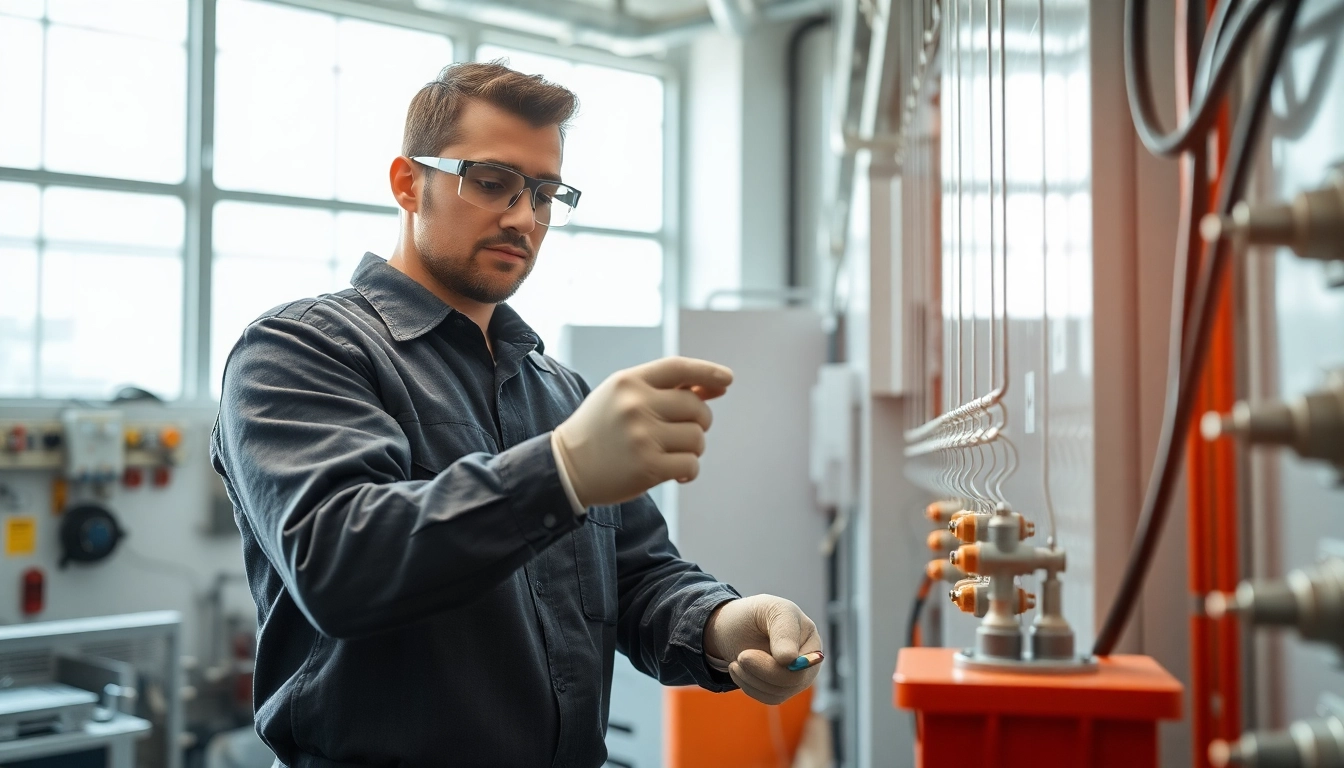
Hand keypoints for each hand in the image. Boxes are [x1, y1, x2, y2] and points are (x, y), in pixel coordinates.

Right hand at [552, 356, 732, 505]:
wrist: (566, 467)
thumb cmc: (601, 430)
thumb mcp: (622, 398)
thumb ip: (664, 390)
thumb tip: (715, 387)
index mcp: (628, 382)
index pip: (678, 368)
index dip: (707, 371)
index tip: (727, 379)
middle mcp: (635, 405)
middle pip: (695, 407)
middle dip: (699, 421)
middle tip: (683, 433)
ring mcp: (642, 436)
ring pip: (697, 437)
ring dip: (693, 448)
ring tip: (673, 453)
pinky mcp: (647, 466)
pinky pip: (691, 464)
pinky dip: (689, 470)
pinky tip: (677, 473)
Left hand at [704, 595, 821, 704]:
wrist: (735, 627)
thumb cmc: (754, 614)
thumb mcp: (768, 610)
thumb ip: (784, 631)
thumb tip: (791, 660)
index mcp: (809, 635)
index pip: (802, 661)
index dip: (772, 665)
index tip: (744, 655)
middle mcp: (808, 659)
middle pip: (793, 681)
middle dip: (760, 672)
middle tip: (739, 658)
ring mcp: (798, 676)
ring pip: (779, 692)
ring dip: (751, 678)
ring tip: (737, 661)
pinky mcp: (783, 689)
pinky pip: (769, 698)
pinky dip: (750, 686)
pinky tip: (739, 670)